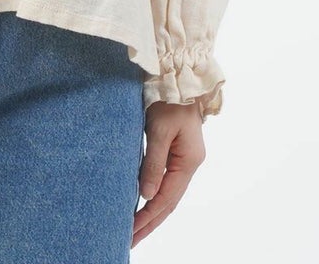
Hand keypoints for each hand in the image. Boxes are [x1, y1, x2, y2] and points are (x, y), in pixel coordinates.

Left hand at [131, 101, 205, 246]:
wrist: (177, 77)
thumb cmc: (169, 99)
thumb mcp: (160, 130)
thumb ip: (154, 162)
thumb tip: (147, 195)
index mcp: (189, 161)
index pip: (167, 198)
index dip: (148, 216)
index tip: (130, 231)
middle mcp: (188, 164)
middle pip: (169, 201)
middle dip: (149, 222)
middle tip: (129, 240)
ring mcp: (183, 158)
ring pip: (167, 193)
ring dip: (151, 212)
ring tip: (134, 230)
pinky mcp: (175, 151)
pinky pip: (164, 180)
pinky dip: (153, 195)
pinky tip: (142, 203)